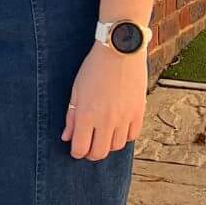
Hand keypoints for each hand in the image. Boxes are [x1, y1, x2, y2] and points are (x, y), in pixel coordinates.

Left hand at [62, 43, 146, 160]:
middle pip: (99, 153)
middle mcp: (106, 120)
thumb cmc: (94, 68)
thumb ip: (71, 116)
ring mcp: (124, 117)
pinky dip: (125, 136)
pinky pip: (132, 136)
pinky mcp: (139, 112)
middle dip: (92, 153)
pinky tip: (119, 127)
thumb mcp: (76, 90)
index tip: (76, 148)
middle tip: (89, 146)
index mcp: (87, 115)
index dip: (77, 152)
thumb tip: (66, 137)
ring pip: (116, 146)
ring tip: (104, 134)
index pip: (81, 148)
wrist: (120, 50)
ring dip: (108, 144)